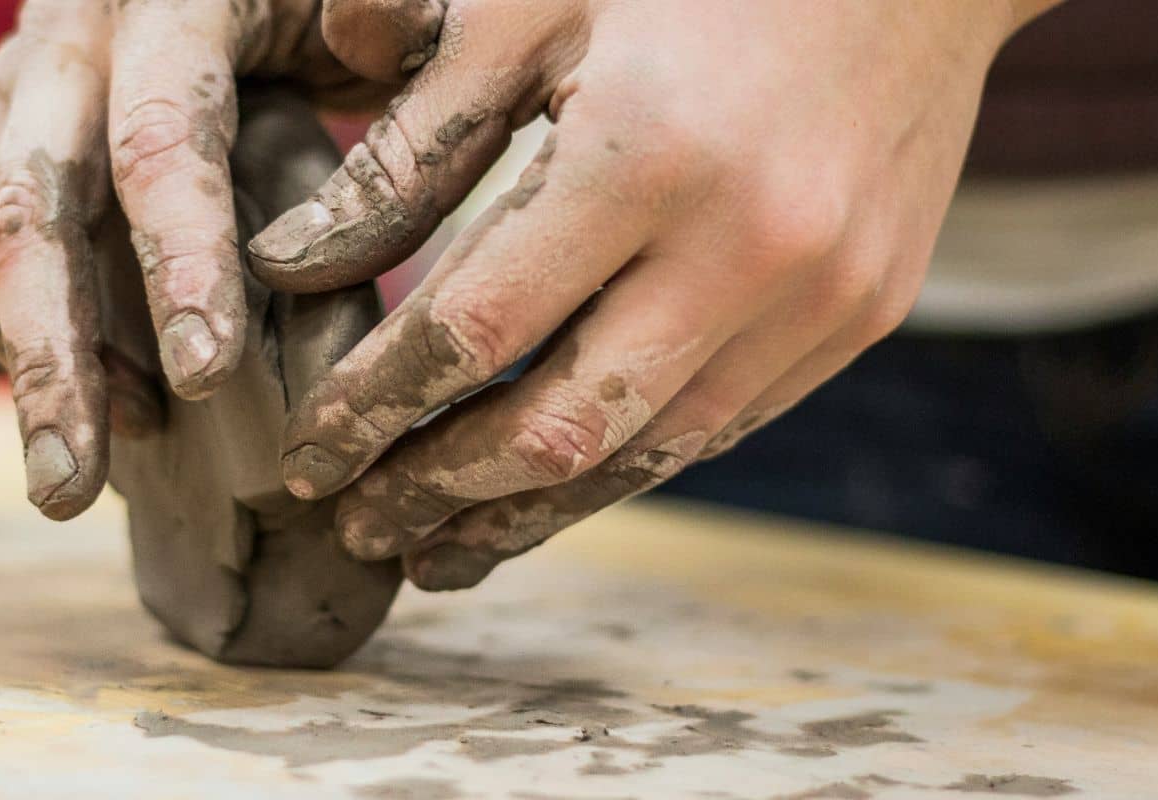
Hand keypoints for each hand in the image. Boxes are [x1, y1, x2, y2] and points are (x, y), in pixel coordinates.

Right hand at [0, 0, 438, 519]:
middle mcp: (63, 40)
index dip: (179, 259)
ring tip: (109, 446)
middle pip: (24, 207)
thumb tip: (359, 42)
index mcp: (169, 1)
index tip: (206, 377)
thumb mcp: (392, 15)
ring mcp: (5, 93)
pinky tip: (69, 387)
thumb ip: (394, 36)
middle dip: (50, 361)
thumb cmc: (327, 19)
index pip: (159, 137)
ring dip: (21, 361)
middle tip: (68, 490)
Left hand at [252, 0, 1057, 588]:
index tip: (308, 457)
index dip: (376, 408)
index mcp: (645, 155)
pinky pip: (721, 424)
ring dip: (529, 514)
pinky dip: (623, 466)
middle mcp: (746, 247)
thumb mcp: (531, 8)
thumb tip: (293, 263)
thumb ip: (410, 143)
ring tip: (437, 546)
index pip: (475, 331)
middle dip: (439, 491)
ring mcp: (821, 294)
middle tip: (356, 525)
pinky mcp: (864, 314)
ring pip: (647, 455)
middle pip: (558, 428)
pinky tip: (551, 484)